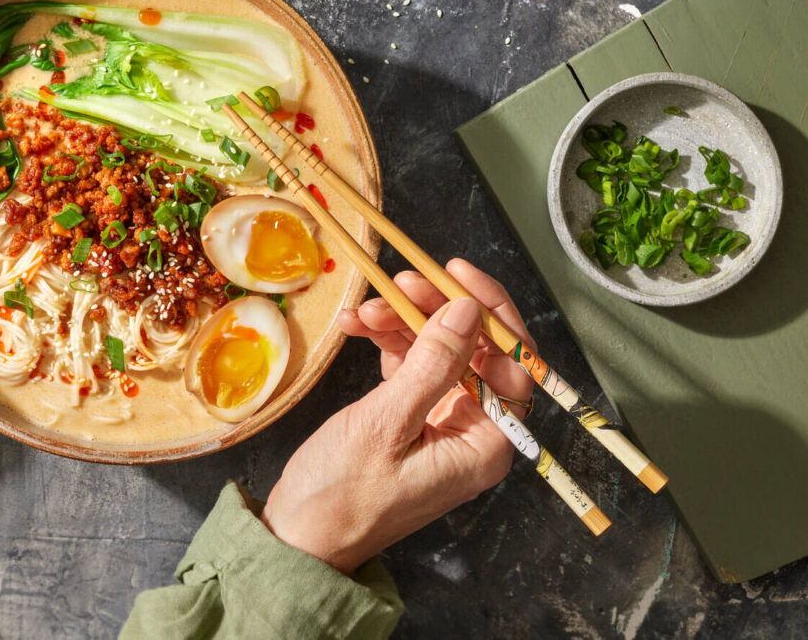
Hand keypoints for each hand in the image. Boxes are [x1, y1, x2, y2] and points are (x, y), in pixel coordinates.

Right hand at [260, 259, 535, 573]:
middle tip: (400, 281)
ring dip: (404, 324)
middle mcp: (473, 432)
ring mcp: (441, 424)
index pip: (513, 363)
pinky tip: (357, 327)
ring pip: (438, 352)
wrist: (298, 535)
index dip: (489, 312)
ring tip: (366, 309)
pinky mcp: (410, 419)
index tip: (454, 275)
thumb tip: (468, 311)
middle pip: (473, 351)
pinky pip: (410, 367)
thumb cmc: (342, 494)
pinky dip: (386, 344)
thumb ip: (433, 363)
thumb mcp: (387, 422)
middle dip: (438, 311)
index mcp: (485, 444)